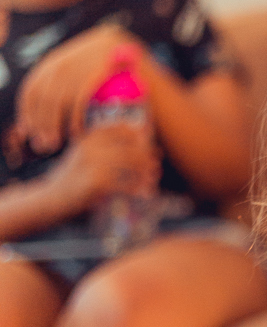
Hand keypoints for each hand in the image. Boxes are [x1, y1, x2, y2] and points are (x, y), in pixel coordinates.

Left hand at [14, 24, 142, 154]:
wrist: (122, 45)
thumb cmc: (95, 65)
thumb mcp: (71, 69)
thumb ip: (56, 86)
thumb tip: (35, 117)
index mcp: (50, 64)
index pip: (30, 91)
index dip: (27, 114)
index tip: (29, 132)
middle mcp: (60, 65)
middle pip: (42, 100)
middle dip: (40, 125)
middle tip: (45, 145)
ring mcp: (76, 69)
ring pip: (56, 102)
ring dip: (54, 125)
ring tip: (57, 142)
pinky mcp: (94, 74)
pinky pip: (78, 101)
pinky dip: (76, 120)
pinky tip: (77, 132)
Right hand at [44, 124, 160, 215]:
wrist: (52, 197)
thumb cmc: (73, 176)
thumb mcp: (84, 154)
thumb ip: (104, 146)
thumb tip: (141, 140)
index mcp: (89, 138)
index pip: (121, 129)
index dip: (138, 135)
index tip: (148, 143)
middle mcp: (91, 147)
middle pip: (130, 147)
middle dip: (147, 156)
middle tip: (156, 164)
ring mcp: (93, 165)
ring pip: (131, 165)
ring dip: (146, 173)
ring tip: (153, 179)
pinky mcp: (96, 183)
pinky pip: (126, 184)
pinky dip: (138, 189)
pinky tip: (145, 193)